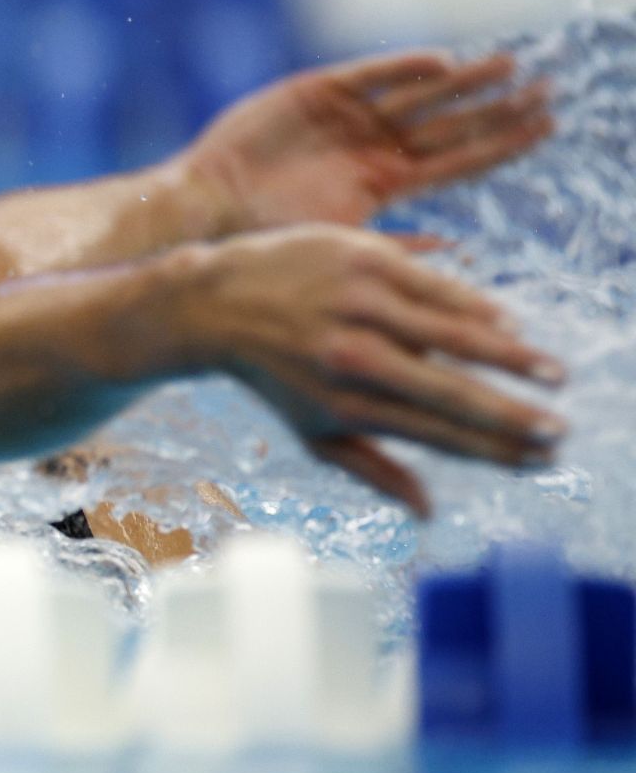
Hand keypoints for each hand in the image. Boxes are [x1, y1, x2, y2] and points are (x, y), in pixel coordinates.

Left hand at [171, 225, 566, 515]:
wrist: (214, 302)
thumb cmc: (274, 375)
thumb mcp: (314, 431)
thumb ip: (374, 471)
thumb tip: (428, 514)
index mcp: (346, 404)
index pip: (438, 434)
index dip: (495, 450)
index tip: (540, 459)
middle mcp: (353, 356)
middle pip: (453, 392)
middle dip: (513, 415)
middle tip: (559, 428)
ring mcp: (359, 303)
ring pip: (456, 334)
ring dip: (512, 357)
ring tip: (552, 375)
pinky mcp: (363, 258)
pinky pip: (436, 284)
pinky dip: (475, 305)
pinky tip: (507, 322)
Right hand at [179, 50, 555, 233]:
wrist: (209, 207)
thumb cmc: (267, 237)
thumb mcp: (343, 247)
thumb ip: (397, 247)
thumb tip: (458, 253)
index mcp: (384, 182)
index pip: (457, 160)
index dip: (503, 144)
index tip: (548, 128)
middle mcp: (373, 145)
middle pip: (450, 123)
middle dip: (498, 107)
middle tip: (548, 88)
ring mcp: (349, 116)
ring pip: (419, 94)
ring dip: (464, 81)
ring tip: (509, 66)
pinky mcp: (317, 90)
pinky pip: (371, 74)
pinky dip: (404, 67)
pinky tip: (441, 63)